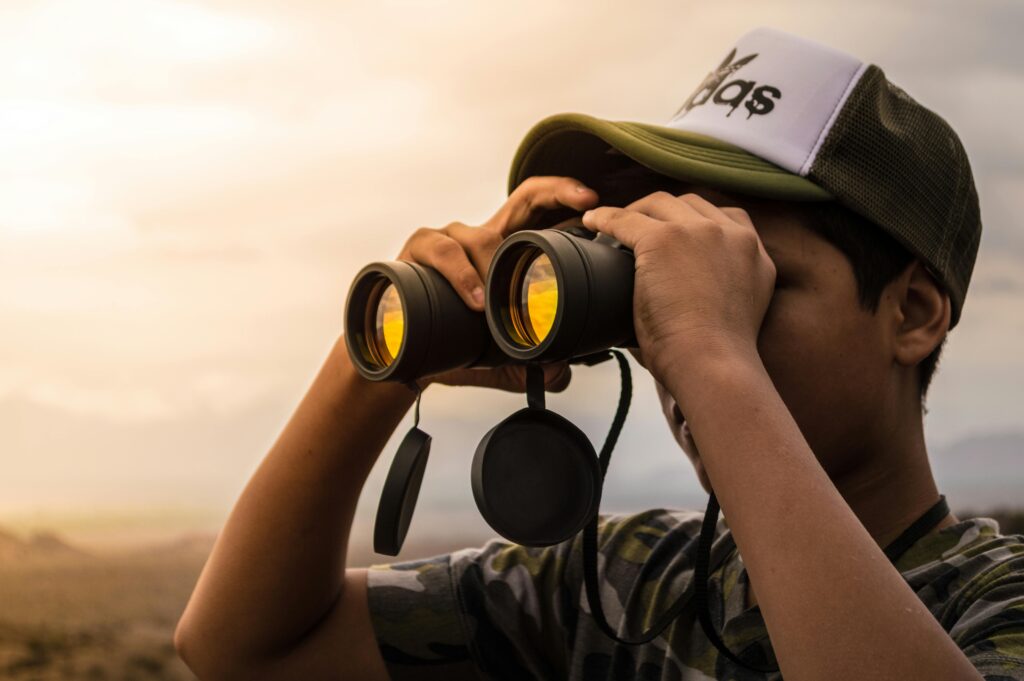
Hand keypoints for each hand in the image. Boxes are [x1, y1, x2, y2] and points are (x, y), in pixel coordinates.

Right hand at [395, 176, 599, 392]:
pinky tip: (473, 300)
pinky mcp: (418, 248)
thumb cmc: (449, 344)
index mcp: (504, 253)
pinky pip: (442, 250)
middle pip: (523, 198)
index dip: (567, 199)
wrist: (398, 354)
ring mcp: (449, 238)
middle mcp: (480, 237)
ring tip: (497, 301)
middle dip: (557, 192)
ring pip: (480, 235)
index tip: (595, 202)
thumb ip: (533, 361)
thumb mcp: (499, 356)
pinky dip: (461, 275)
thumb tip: (564, 372)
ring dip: (494, 266)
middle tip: (586, 202)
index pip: (540, 212)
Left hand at [580, 191, 775, 386]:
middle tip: (638, 227)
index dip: (694, 220)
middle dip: (663, 212)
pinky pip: (626, 219)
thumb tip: (682, 294)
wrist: (712, 364)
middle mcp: (733, 234)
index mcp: (754, 253)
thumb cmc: (714, 356)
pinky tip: (592, 224)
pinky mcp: (664, 239)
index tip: (675, 232)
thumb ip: (719, 286)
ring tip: (613, 226)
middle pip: (691, 204)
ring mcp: (699, 232)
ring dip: (636, 212)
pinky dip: (605, 219)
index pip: (724, 217)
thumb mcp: (734, 309)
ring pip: (659, 204)